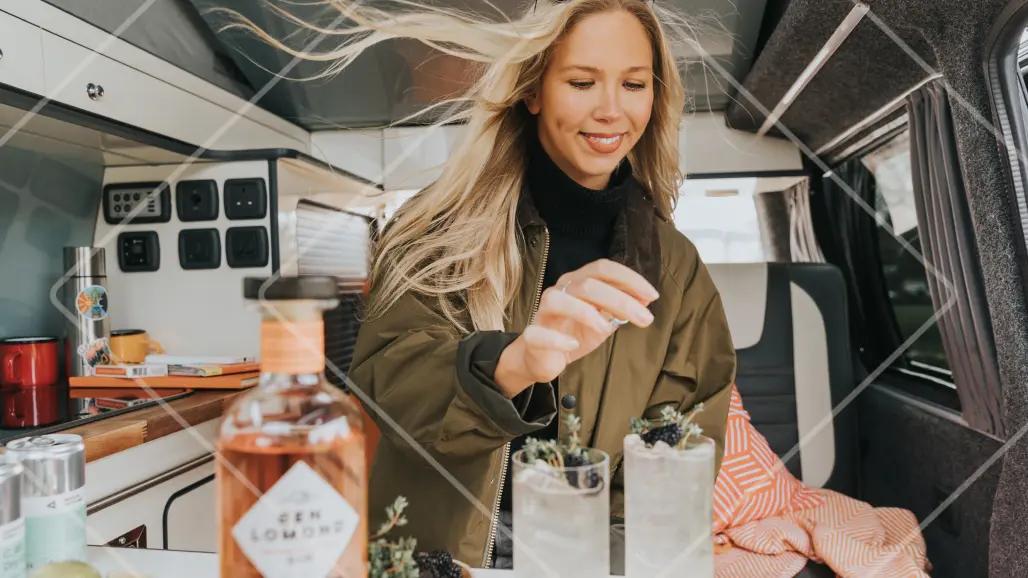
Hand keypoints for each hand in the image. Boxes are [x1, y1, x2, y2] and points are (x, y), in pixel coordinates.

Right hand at [495, 259, 658, 396]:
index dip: (629, 279)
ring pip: (559, 300)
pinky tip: (573, 345)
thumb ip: (621, 307)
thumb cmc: (574, 332)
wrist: (543, 358)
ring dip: (585, 312)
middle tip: (645, 319)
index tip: (652, 296)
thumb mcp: (604, 318)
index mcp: (577, 282)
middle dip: (620, 300)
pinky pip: (539, 334)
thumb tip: (647, 298)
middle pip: (587, 284)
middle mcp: (559, 291)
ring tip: (606, 328)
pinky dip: (557, 339)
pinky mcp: (532, 336)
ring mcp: (543, 313)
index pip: (603, 269)